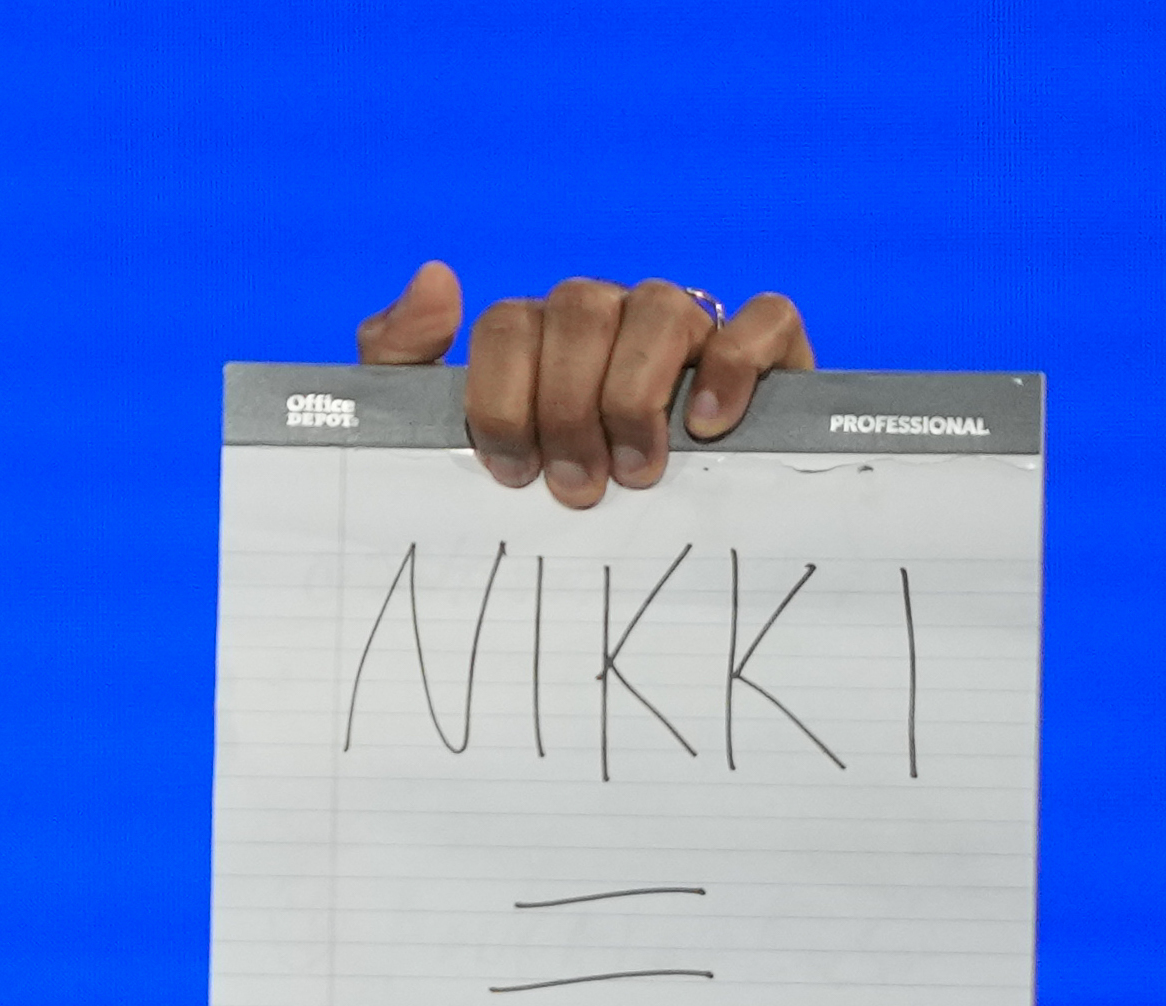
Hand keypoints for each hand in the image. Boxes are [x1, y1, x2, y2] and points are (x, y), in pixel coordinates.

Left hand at [357, 259, 813, 506]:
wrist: (634, 568)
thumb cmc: (534, 495)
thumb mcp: (441, 439)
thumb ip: (402, 360)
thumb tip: (436, 276)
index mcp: (536, 335)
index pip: (507, 323)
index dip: (501, 398)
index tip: (511, 473)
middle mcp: (610, 318)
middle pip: (580, 310)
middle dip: (566, 407)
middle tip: (575, 488)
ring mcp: (687, 328)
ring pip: (662, 308)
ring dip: (636, 396)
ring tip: (635, 475)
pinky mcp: (764, 349)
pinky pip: (762, 318)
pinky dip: (734, 366)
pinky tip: (705, 426)